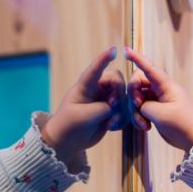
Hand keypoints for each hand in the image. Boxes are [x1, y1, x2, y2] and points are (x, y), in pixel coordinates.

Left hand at [41, 46, 126, 168]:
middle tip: (112, 106)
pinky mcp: (111, 111)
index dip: (103, 59)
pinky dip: (121, 119)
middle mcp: (96, 90)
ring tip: (110, 123)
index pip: (95, 70)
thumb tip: (116, 106)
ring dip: (120, 111)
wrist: (67, 141)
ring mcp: (104, 100)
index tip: (114, 50)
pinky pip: (124, 110)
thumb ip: (102, 108)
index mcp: (84, 86)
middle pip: (117, 80)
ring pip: (123, 98)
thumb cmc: (69, 125)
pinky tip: (111, 127)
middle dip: (119, 93)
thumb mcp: (84, 116)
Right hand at [125, 47, 192, 150]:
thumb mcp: (160, 114)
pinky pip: (140, 109)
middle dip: (132, 94)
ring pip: (137, 98)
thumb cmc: (182, 124)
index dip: (137, 58)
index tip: (125, 50)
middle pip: (137, 83)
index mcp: (166, 85)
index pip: (149, 68)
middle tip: (137, 106)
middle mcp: (161, 89)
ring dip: (136, 112)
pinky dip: (139, 118)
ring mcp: (158, 100)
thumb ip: (144, 106)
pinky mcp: (155, 110)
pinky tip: (146, 128)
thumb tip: (139, 105)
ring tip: (144, 125)